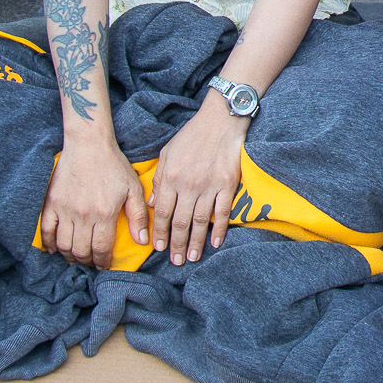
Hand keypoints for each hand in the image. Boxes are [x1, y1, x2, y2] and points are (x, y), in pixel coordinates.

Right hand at [39, 139, 146, 267]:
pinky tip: (54, 249)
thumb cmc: (113, 165)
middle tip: (91, 263)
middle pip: (81, 250)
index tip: (104, 265)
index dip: (103, 262)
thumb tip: (142, 240)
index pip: (101, 248)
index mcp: (104, 213)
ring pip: (64, 245)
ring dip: (69, 256)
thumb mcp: (132, 188)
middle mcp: (83, 215)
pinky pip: (46, 231)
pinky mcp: (51, 203)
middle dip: (87, 261)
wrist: (88, 144)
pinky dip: (49, 244)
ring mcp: (65, 209)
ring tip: (76, 258)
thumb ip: (138, 216)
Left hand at [150, 98, 246, 266]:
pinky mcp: (227, 184)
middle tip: (176, 261)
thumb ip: (159, 180)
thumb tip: (154, 205)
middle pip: (180, 222)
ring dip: (195, 242)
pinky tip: (215, 243)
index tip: (159, 248)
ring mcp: (209, 186)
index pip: (163, 213)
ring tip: (191, 258)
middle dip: (176, 244)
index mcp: (171, 177)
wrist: (220, 120)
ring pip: (200, 221)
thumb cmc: (192, 135)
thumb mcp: (167, 153)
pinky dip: (219, 229)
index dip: (160, 233)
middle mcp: (189, 185)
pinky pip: (222, 212)